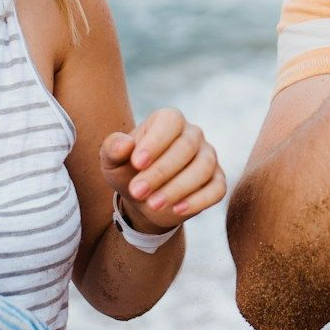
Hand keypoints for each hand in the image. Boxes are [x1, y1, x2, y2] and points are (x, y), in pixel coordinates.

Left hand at [101, 108, 226, 230]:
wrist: (144, 197)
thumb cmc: (128, 170)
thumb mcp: (112, 160)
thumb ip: (113, 148)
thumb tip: (125, 145)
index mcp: (168, 120)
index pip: (170, 122)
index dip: (155, 142)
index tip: (136, 163)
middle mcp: (193, 134)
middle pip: (186, 147)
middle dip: (160, 171)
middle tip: (137, 191)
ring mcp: (208, 156)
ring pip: (203, 168)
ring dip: (177, 188)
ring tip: (153, 204)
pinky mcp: (217, 180)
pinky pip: (217, 189)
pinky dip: (198, 200)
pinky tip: (177, 210)